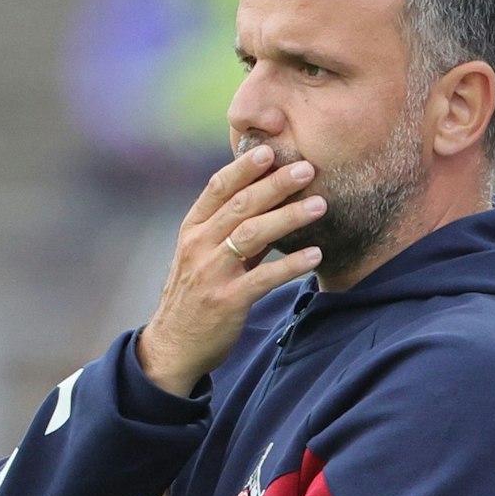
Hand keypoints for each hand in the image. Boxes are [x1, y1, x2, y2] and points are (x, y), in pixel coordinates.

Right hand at [138, 145, 326, 394]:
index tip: (271, 150)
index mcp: (193, 229)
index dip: (244, 167)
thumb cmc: (195, 294)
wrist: (174, 345)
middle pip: (240, 205)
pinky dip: (291, 264)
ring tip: (320, 205)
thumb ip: (228, 228)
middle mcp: (198, 245)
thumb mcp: (202, 255)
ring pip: (253, 235)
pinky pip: (264, 277)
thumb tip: (265, 198)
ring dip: (289, 217)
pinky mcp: (227, 301)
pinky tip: (315, 255)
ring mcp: (211, 273)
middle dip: (276, 184)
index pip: (218, 188)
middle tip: (307, 168)